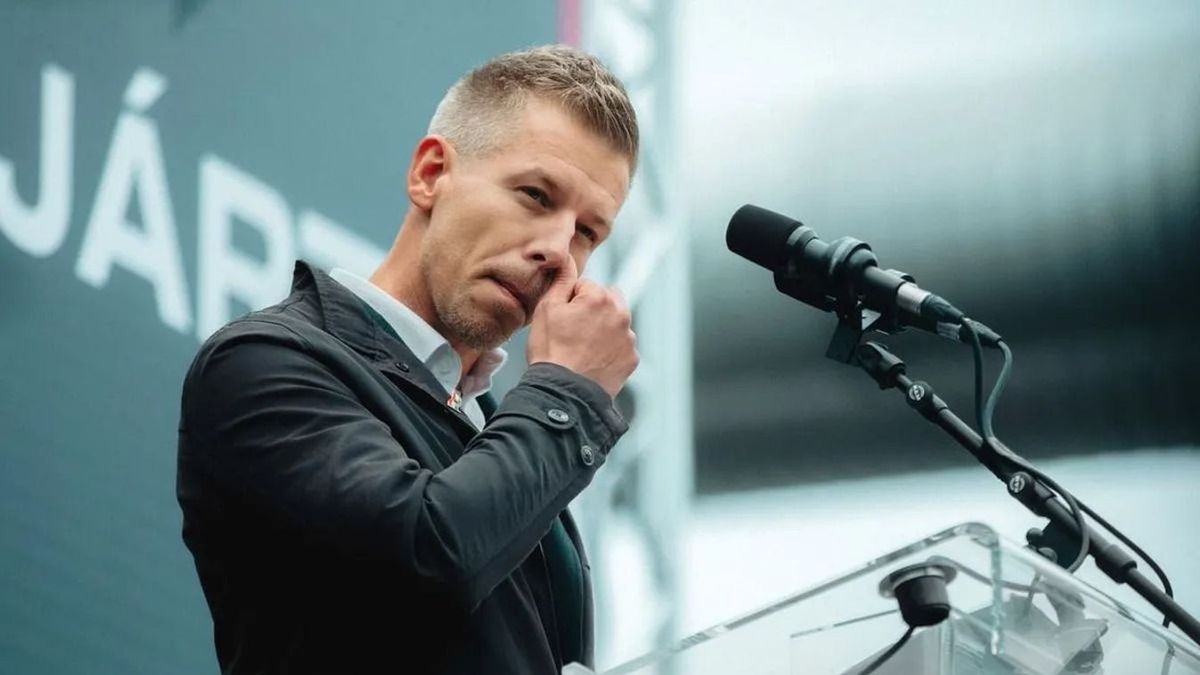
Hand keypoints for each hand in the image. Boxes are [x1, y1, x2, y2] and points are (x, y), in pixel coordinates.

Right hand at [526, 256, 637, 398]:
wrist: (563, 393)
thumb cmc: (551, 351)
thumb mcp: (547, 309)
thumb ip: (561, 280)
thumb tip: (567, 259)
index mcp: (600, 298)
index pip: (584, 285)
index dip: (569, 300)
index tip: (562, 318)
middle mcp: (621, 314)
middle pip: (607, 299)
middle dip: (593, 308)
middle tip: (573, 330)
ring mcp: (629, 338)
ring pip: (616, 323)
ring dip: (604, 328)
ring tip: (582, 348)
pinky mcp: (632, 358)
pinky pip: (621, 346)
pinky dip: (610, 349)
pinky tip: (593, 360)